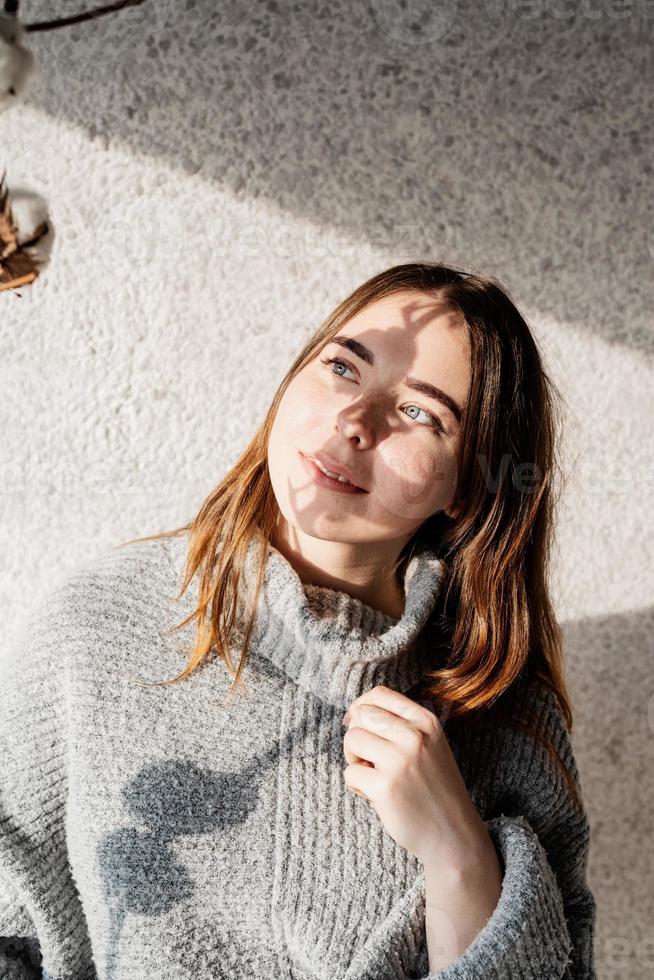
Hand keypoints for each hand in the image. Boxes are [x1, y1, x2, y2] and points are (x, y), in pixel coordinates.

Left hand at [342, 685, 491, 872]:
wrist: (453, 834)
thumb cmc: (433, 787)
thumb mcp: (429, 745)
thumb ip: (399, 724)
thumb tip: (352, 713)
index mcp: (426, 721)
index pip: (379, 694)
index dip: (361, 707)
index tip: (360, 726)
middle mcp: (415, 736)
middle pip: (361, 715)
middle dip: (356, 735)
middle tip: (368, 757)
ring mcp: (400, 761)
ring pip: (352, 739)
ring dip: (354, 759)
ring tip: (372, 774)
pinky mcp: (385, 787)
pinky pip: (350, 772)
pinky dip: (356, 785)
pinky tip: (374, 795)